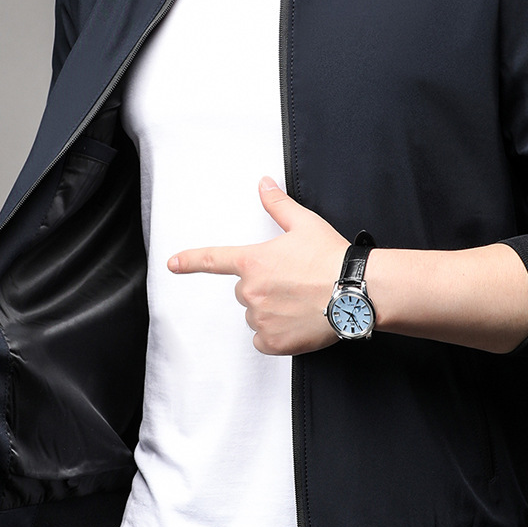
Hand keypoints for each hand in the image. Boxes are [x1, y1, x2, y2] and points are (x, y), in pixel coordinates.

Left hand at [168, 177, 346, 354]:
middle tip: (293, 284)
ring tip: (300, 303)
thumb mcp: (304, 224)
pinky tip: (296, 324)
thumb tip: (264, 184)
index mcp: (253, 261)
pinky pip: (263, 341)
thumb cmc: (332, 258)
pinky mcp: (273, 341)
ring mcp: (260, 318)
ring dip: (271, 312)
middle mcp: (251, 291)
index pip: (212, 260)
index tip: (172, 264)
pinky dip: (276, 336)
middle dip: (264, 288)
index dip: (189, 261)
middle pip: (246, 291)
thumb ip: (278, 205)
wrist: (355, 290)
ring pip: (256, 316)